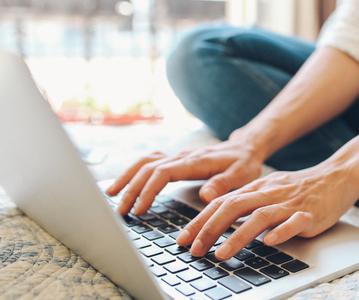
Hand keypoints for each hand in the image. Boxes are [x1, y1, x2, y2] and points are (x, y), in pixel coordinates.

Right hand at [105, 139, 264, 215]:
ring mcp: (178, 156)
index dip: (148, 191)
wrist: (246, 147)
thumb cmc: (244, 163)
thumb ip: (223, 185)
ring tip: (112, 195)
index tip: (140, 210)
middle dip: (131, 188)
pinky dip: (134, 172)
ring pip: (145, 162)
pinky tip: (125, 184)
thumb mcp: (241, 175)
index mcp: (195, 162)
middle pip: (148, 168)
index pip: (163, 173)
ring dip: (127, 177)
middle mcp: (182, 156)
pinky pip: (150, 162)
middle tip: (120, 211)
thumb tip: (206, 196)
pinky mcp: (176, 160)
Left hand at [175, 163, 358, 260]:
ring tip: (221, 254)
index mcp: (256, 188)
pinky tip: (269, 243)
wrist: (336, 177)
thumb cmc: (299, 188)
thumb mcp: (268, 190)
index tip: (184, 239)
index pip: (221, 202)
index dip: (200, 220)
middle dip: (210, 229)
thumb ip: (246, 203)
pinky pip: (294, 222)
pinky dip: (280, 232)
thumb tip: (218, 221)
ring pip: (259, 216)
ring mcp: (289, 204)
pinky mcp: (309, 214)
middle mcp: (269, 194)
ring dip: (237, 236)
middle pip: (233, 207)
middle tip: (196, 250)